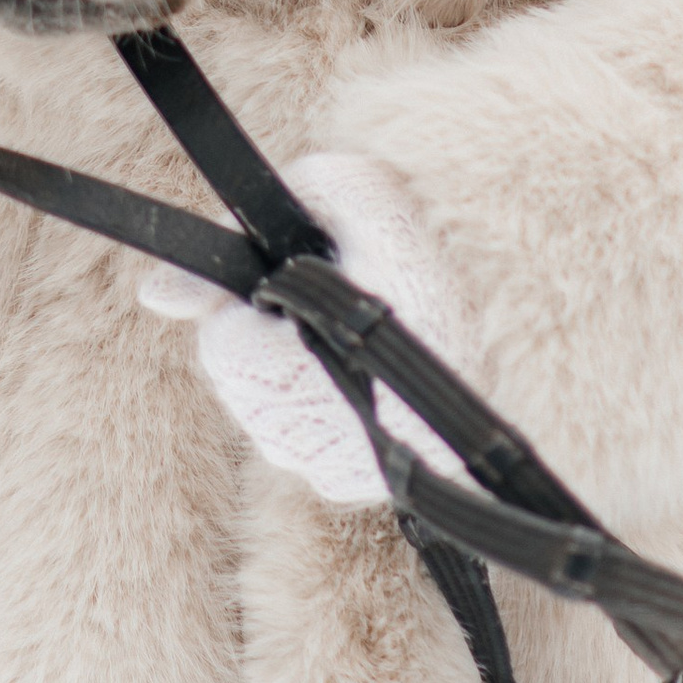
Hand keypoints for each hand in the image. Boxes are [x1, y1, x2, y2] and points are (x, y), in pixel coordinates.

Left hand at [139, 150, 465, 505]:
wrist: (531, 309)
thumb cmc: (435, 240)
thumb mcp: (344, 192)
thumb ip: (246, 223)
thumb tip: (151, 293)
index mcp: (317, 365)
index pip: (222, 351)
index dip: (247, 310)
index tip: (292, 288)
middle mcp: (329, 443)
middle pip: (242, 391)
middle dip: (267, 344)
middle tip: (327, 307)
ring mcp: (351, 476)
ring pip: (273, 427)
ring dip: (293, 382)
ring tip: (351, 340)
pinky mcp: (375, 490)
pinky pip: (313, 453)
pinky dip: (324, 416)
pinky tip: (366, 379)